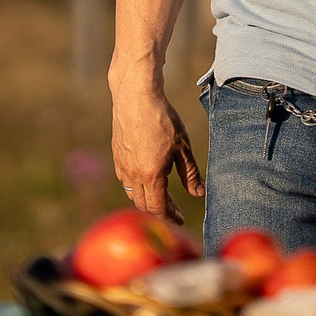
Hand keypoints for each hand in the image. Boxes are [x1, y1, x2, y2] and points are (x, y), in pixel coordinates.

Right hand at [109, 73, 204, 224]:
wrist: (136, 96)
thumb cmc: (162, 119)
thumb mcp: (183, 147)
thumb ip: (190, 173)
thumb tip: (198, 193)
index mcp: (151, 175)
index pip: (158, 208)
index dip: (170, 217)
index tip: (180, 219)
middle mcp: (133, 174)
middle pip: (143, 204)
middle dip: (160, 210)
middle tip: (175, 208)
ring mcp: (122, 165)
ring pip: (132, 193)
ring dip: (147, 199)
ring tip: (162, 194)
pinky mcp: (117, 155)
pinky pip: (125, 180)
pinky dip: (136, 186)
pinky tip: (147, 176)